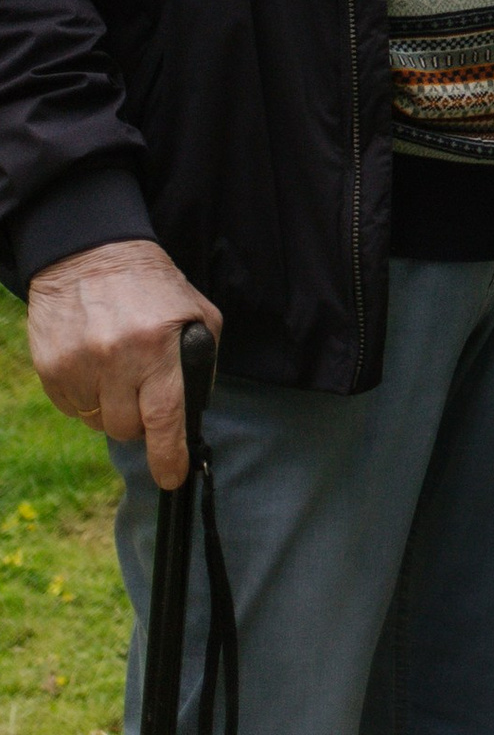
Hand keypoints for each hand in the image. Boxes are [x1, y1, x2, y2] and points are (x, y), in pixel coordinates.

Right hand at [26, 239, 221, 491]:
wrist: (92, 256)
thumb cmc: (155, 288)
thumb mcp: (197, 314)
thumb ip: (200, 363)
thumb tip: (194, 412)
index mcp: (157, 346)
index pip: (165, 417)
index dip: (170, 456)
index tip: (173, 477)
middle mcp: (115, 359)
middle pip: (127, 429)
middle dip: (141, 422)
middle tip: (146, 394)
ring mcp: (78, 366)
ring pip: (99, 423)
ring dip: (114, 409)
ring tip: (121, 371)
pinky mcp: (51, 370)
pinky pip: (74, 408)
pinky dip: (89, 398)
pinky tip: (97, 366)